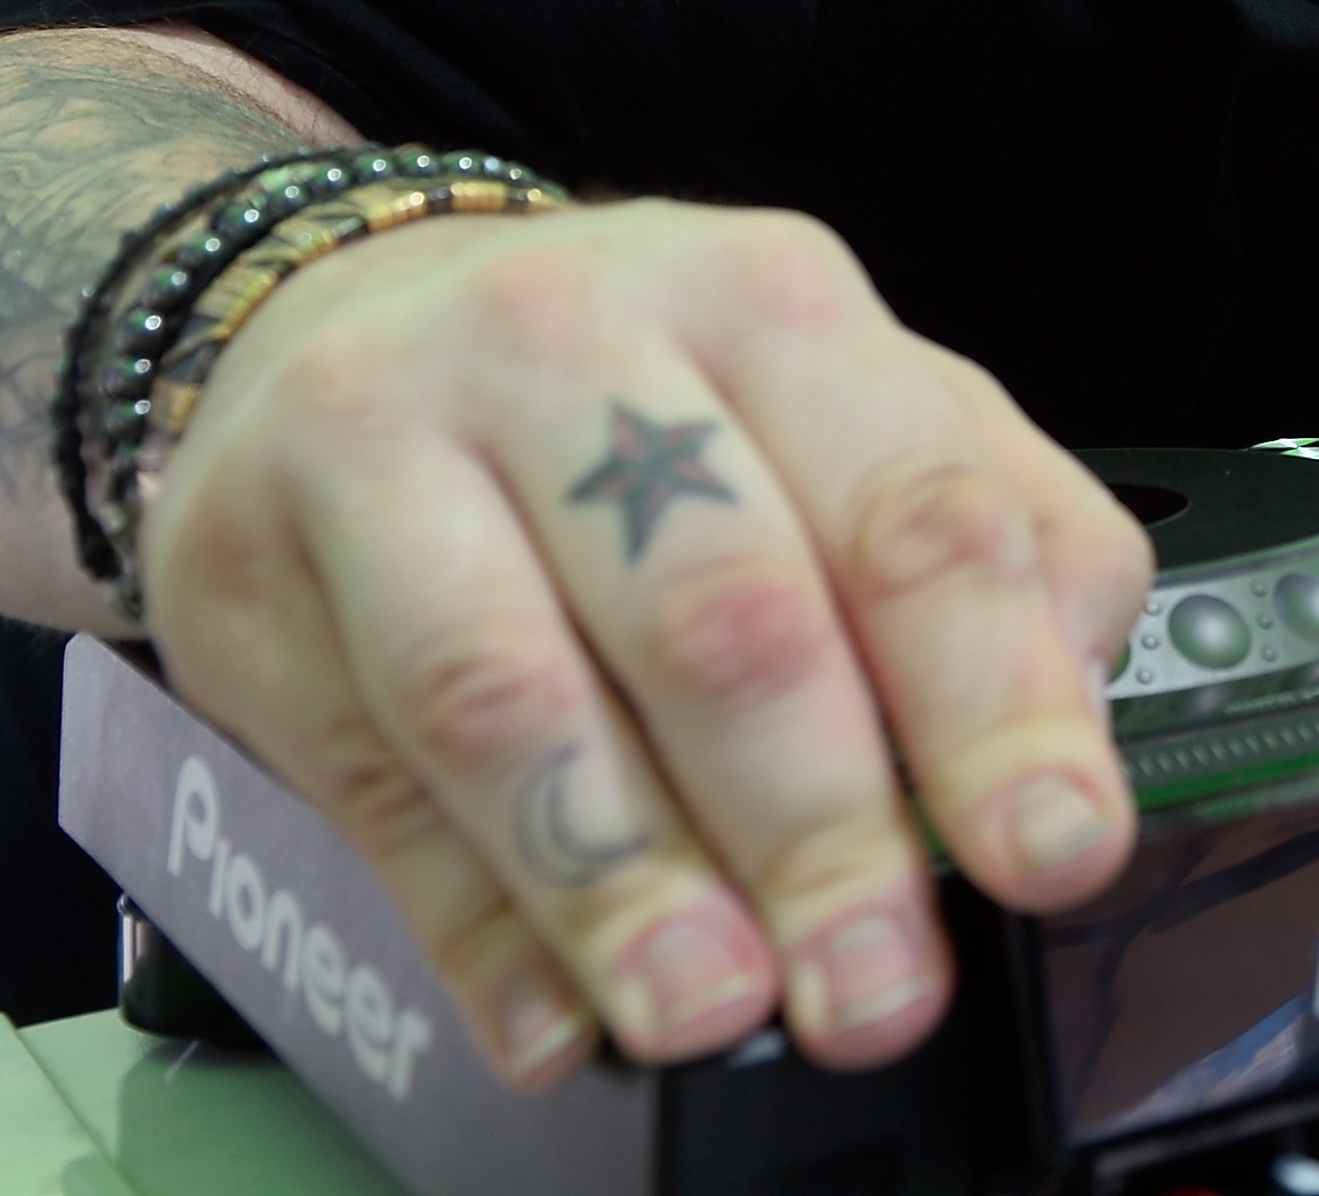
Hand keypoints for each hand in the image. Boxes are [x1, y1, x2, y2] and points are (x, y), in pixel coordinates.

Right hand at [134, 202, 1152, 1087]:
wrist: (345, 316)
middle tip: (877, 984)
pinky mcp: (247, 565)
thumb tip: (1071, 729)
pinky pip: (365, 775)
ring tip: (707, 1008)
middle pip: (718, 609)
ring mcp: (389, 440)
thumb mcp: (840, 414)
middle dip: (815, 826)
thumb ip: (991, 549)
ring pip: (508, 693)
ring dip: (620, 885)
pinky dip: (468, 924)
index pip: (914, 510)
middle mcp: (575, 341)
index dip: (996, 698)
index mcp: (771, 301)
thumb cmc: (635, 401)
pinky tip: (547, 1017)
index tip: (1053, 851)